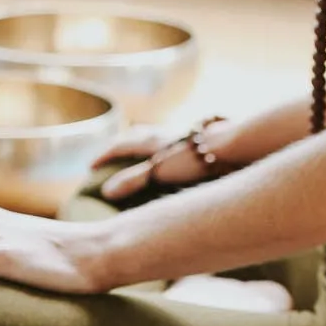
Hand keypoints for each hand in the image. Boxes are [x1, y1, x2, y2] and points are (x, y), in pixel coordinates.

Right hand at [92, 120, 234, 201]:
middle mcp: (167, 134)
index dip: (104, 156)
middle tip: (112, 158)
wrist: (235, 146)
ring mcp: (184, 136)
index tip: (91, 168)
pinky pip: (175, 146)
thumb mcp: (160, 172)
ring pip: (158, 138)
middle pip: (139, 135)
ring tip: (140, 159)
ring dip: (144, 147)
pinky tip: (173, 163)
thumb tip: (106, 192)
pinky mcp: (201, 143)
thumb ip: (133, 181)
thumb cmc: (196, 160)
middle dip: (123, 146)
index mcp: (153, 140)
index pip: (121, 145)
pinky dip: (165, 153)